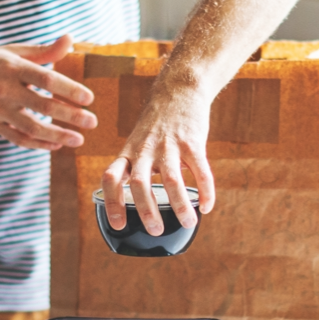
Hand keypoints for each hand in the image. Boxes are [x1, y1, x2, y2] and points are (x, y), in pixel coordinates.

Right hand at [0, 34, 95, 149]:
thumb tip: (69, 39)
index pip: (45, 78)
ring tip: (79, 140)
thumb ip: (42, 51)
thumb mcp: (12, 52)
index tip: (89, 98)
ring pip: (31, 127)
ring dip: (58, 135)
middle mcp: (4, 89)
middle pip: (42, 106)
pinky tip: (56, 145)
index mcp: (12, 67)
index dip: (68, 89)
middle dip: (70, 116)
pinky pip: (18, 138)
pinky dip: (38, 144)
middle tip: (92, 122)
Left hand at [101, 90, 215, 234]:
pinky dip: (205, 192)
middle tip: (155, 230)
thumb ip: (135, 168)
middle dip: (147, 210)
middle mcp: (146, 150)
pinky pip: (200, 171)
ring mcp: (169, 145)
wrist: (179, 89)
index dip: (113, 202)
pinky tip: (206, 207)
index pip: (112, 178)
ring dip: (179, 206)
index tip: (119, 224)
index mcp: (129, 152)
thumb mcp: (136, 142)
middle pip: (140, 183)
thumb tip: (140, 204)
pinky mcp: (193, 142)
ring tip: (188, 223)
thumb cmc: (156, 123)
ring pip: (171, 180)